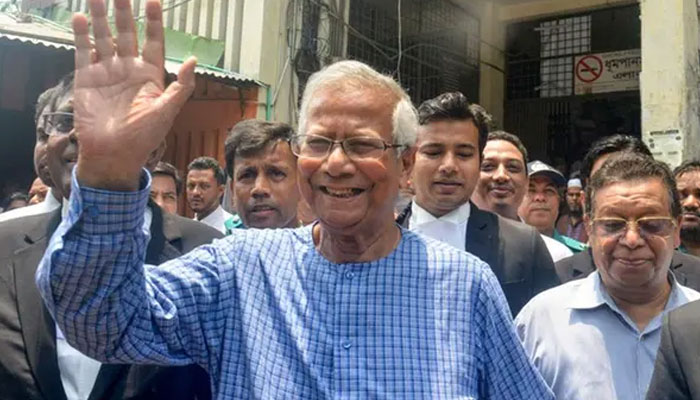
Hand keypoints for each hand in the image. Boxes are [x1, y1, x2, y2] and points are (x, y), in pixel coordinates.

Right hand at [73, 0, 195, 190]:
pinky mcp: (86, 77)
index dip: (154, 22)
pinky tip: (80, 17)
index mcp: (150, 75)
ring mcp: (106, 71)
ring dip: (100, 16)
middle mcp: (128, 69)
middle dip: (125, 12)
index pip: (153, 41)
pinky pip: (83, 51)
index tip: (153, 0)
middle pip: (127, 33)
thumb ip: (181, 85)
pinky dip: (81, 34)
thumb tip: (195, 60)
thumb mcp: (167, 111)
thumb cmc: (143, 136)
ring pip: (104, 37)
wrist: (112, 154)